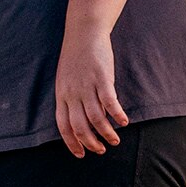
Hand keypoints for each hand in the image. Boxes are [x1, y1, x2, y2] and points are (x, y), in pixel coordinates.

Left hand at [54, 26, 127, 155]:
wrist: (84, 32)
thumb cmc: (76, 56)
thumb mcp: (65, 79)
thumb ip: (70, 98)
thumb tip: (81, 118)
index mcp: (62, 95)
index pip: (64, 126)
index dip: (72, 143)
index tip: (81, 154)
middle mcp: (73, 93)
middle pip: (80, 126)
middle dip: (91, 142)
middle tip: (101, 149)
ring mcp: (87, 86)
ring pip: (96, 118)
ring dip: (106, 133)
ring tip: (114, 140)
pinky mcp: (102, 78)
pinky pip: (110, 102)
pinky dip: (117, 115)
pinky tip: (123, 122)